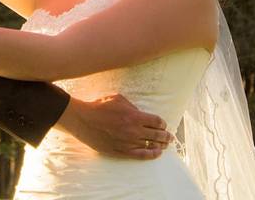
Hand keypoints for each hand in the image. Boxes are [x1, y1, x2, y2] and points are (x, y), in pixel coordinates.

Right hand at [55, 94, 170, 159]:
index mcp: (134, 116)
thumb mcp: (118, 99)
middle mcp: (134, 130)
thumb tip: (141, 112)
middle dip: (166, 136)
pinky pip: (140, 155)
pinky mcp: (121, 151)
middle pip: (156, 135)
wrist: (84, 120)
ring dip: (160, 145)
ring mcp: (128, 142)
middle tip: (170, 137)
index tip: (163, 125)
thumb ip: (133, 105)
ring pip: (150, 145)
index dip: (163, 123)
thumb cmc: (100, 107)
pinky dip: (151, 154)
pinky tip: (157, 153)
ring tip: (165, 145)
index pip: (156, 121)